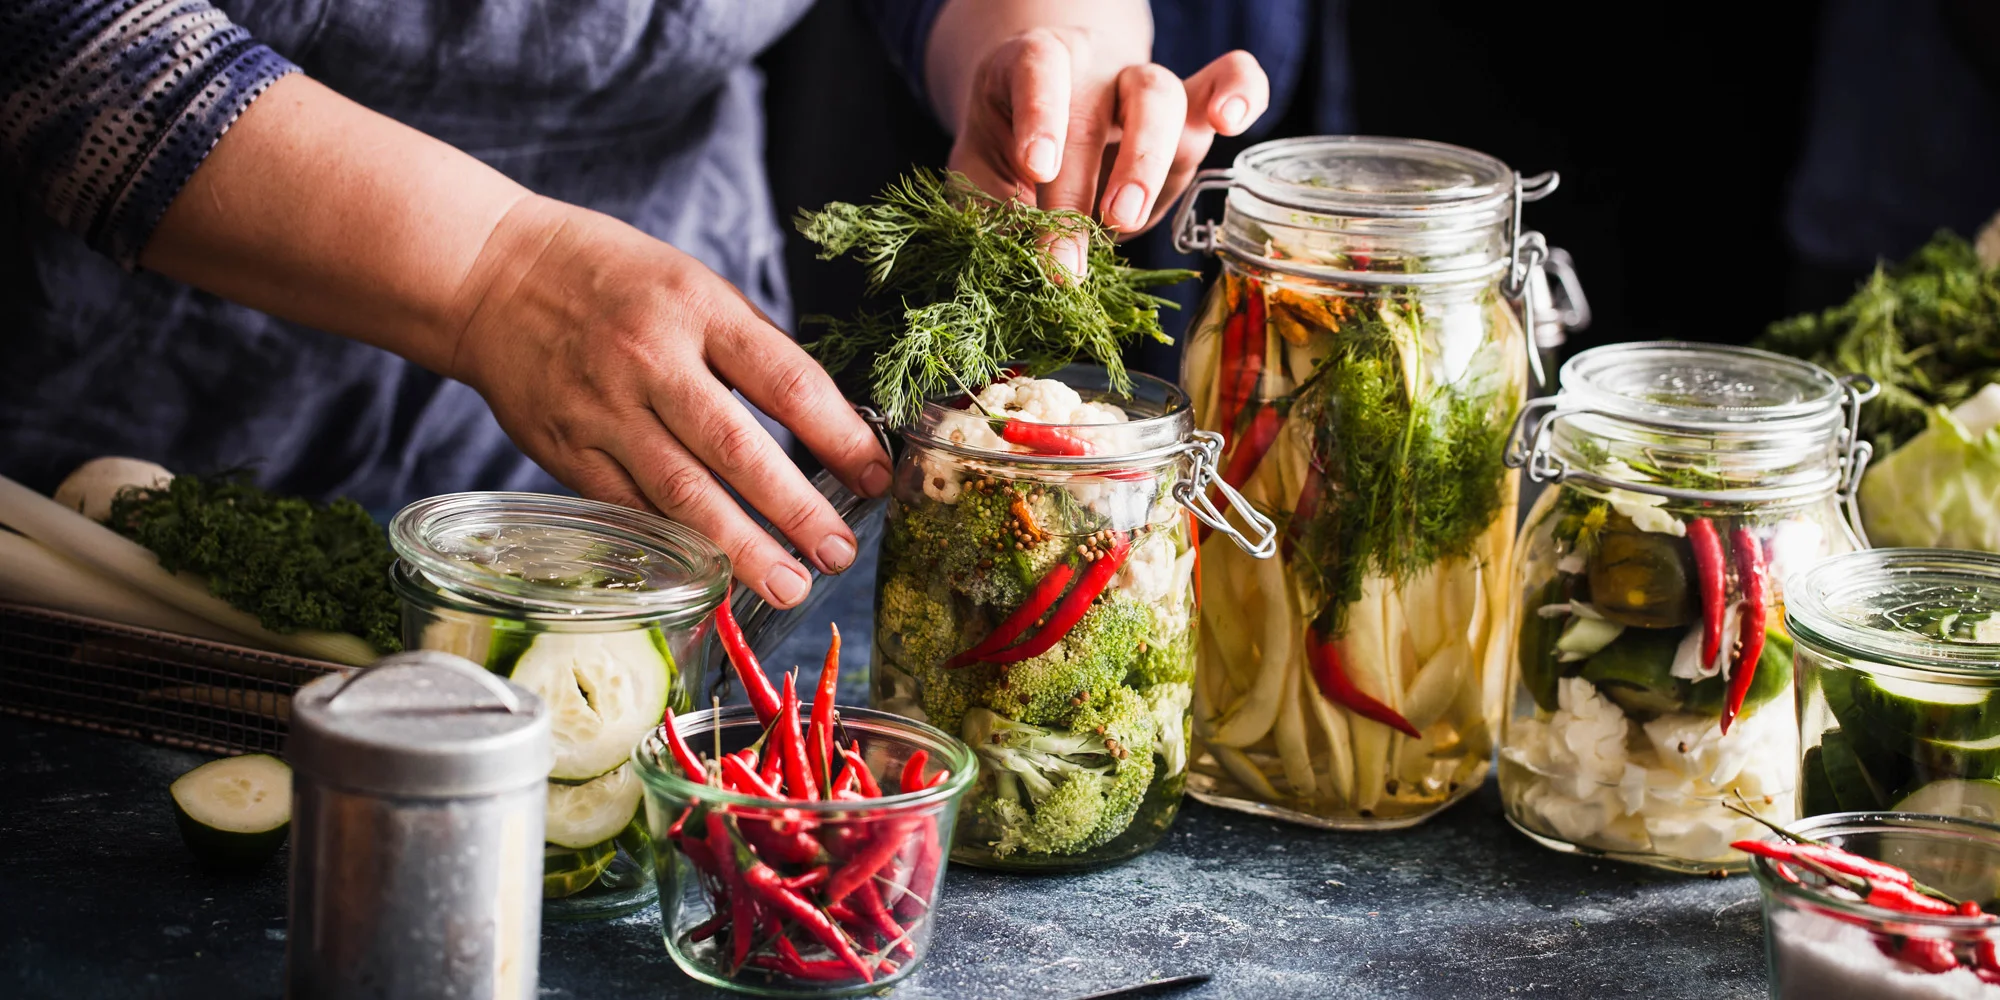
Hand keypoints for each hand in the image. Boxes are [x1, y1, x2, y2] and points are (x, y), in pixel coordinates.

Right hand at [450, 197, 891, 608]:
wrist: (490, 274)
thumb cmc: (611, 277)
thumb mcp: (692, 284)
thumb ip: (749, 350)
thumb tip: (824, 421)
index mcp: (697, 309)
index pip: (785, 381)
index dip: (839, 436)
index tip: (877, 477)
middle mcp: (651, 361)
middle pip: (737, 449)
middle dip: (795, 510)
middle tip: (839, 554)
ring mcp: (604, 411)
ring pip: (681, 494)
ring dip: (741, 549)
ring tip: (788, 586)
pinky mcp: (567, 451)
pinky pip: (630, 509)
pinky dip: (674, 547)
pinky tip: (711, 577)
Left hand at [944, 27, 1269, 274]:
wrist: (1048, 126)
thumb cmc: (1011, 149)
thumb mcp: (983, 173)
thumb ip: (990, 211)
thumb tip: (1012, 268)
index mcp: (1032, 65)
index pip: (1039, 70)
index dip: (1040, 116)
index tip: (1036, 168)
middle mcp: (1092, 68)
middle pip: (1102, 104)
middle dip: (1088, 182)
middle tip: (1075, 246)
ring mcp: (1145, 86)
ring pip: (1161, 98)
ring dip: (1147, 163)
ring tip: (1125, 221)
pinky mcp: (1189, 111)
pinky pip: (1230, 78)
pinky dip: (1241, 91)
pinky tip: (1234, 121)